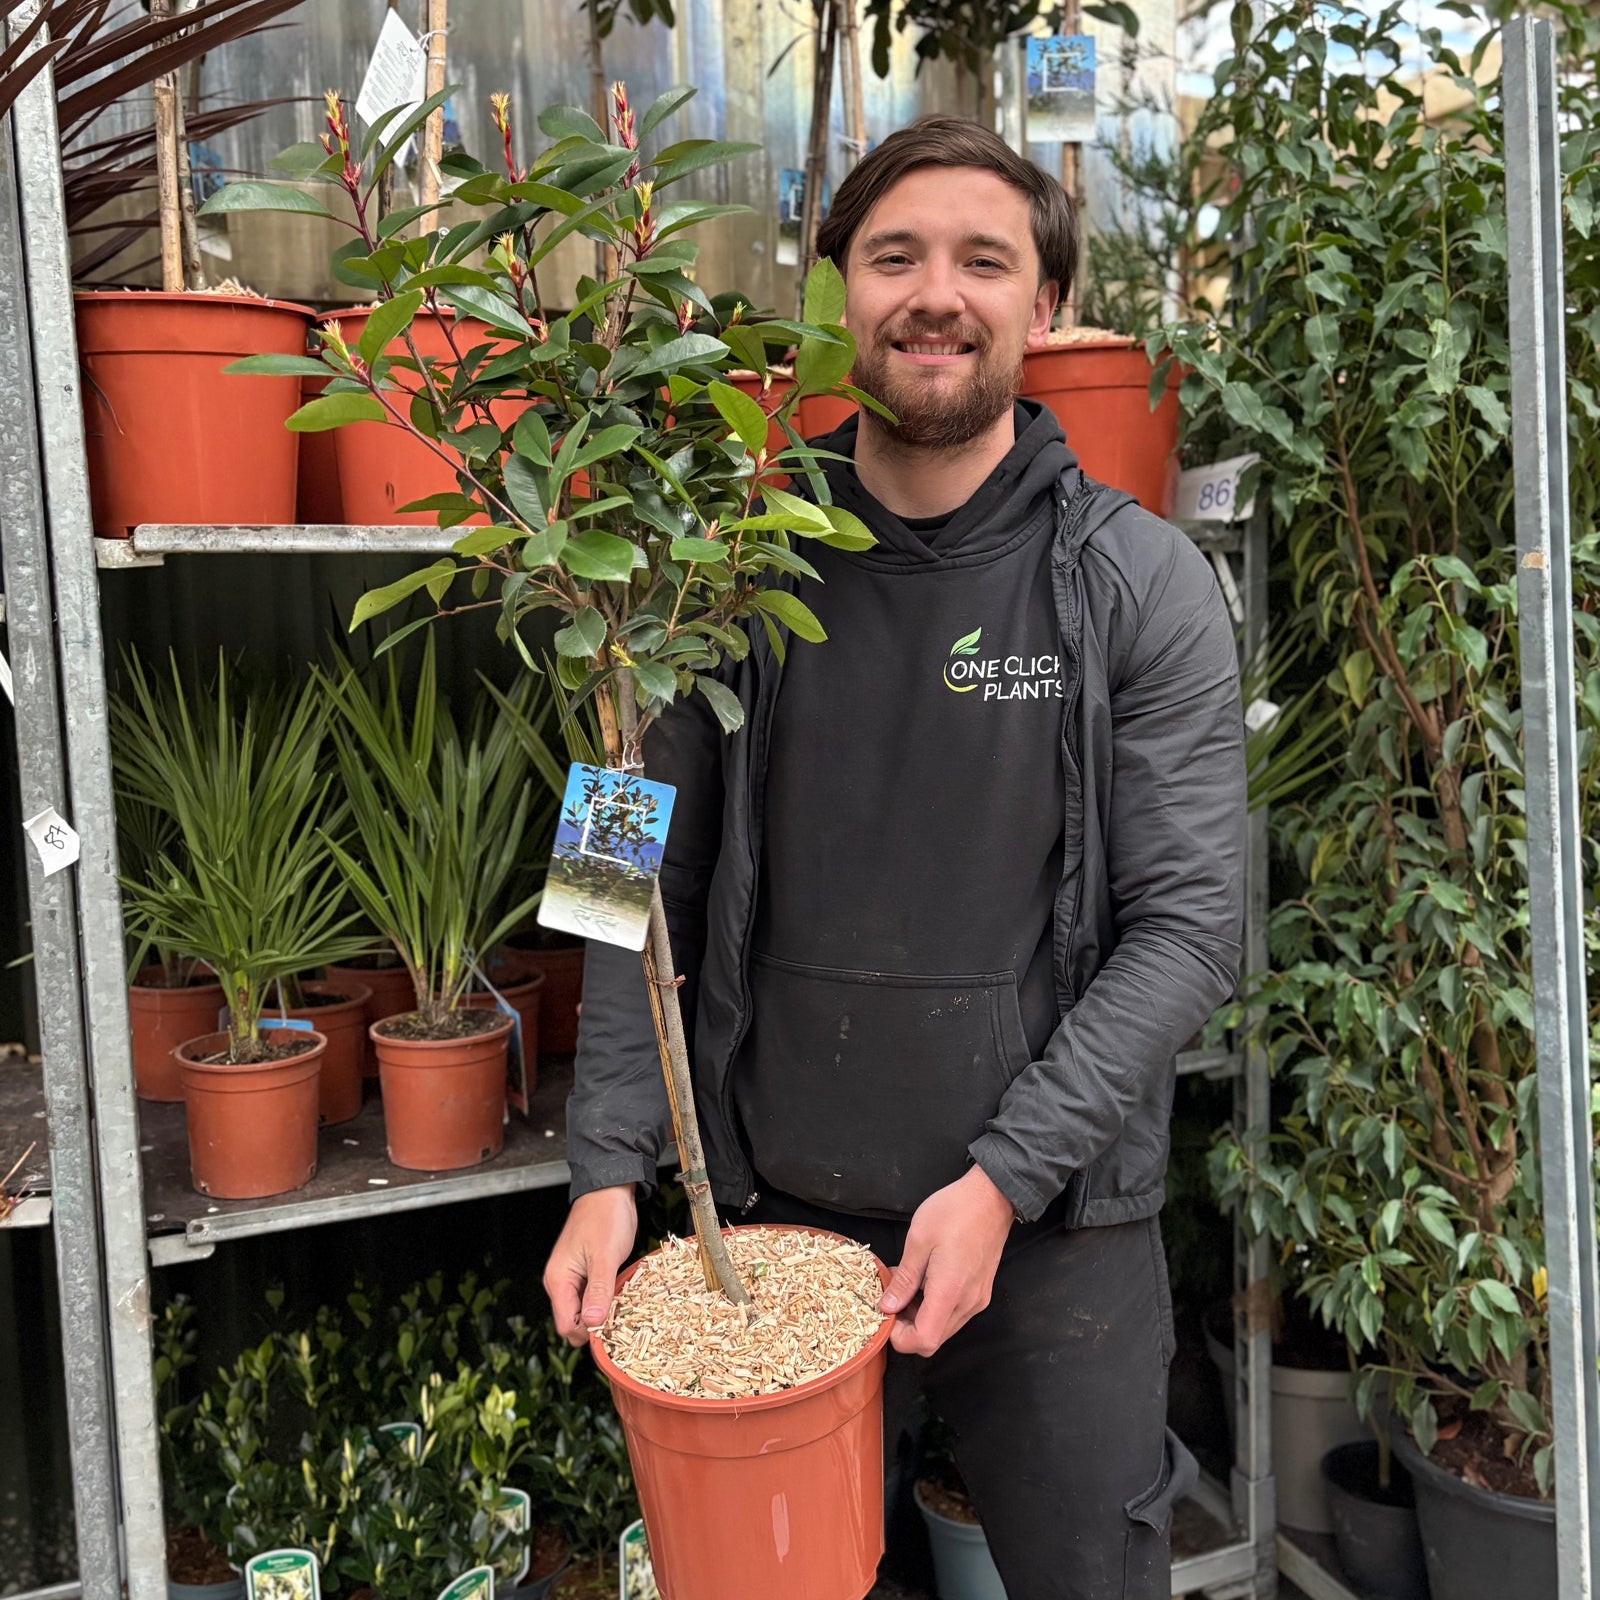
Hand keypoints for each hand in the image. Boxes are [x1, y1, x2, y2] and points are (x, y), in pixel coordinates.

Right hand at [543, 1185, 637, 1346]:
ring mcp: (572, 1277)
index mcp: (558, 1280)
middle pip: (574, 1321)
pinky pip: (591, 1297)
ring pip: (584, 1310)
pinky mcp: (584, 1272)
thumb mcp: (606, 1256)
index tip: (613, 1329)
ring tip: (624, 1306)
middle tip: (622, 1318)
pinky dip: (605, 1300)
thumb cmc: (606, 1217)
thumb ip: (598, 1290)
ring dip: (602, 1313)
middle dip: (596, 1325)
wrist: (610, 1190)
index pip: (567, 1326)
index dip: (589, 1333)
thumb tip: (593, 1323)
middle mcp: (560, 1282)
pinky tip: (621, 1295)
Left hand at [878, 1165, 1013, 1356]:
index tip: (885, 1314)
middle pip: (933, 1339)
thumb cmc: (955, 1211)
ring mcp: (978, 1299)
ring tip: (906, 1284)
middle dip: (907, 1326)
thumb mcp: (919, 1239)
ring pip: (943, 1327)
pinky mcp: (981, 1292)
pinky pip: (955, 1313)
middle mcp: (968, 1303)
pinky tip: (924, 1280)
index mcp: (950, 1292)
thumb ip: (904, 1279)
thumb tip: (888, 1306)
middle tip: (891, 1297)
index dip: (900, 1338)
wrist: (992, 1197)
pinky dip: (935, 1306)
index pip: (924, 1341)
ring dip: (920, 1316)